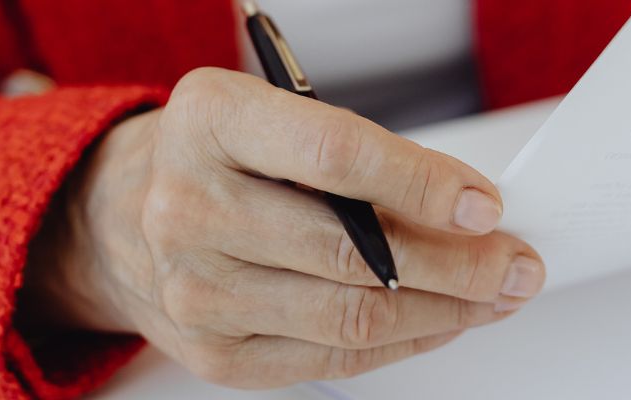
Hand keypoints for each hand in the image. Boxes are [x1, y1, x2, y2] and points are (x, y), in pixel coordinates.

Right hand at [23, 68, 545, 387]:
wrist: (116, 218)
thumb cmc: (215, 158)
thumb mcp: (273, 116)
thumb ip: (359, 157)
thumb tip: (465, 209)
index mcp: (208, 122)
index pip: (332, 158)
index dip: (420, 185)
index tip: (482, 204)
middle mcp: (189, 206)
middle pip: (352, 254)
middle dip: (457, 264)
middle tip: (514, 261)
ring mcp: (195, 290)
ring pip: (351, 318)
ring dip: (445, 311)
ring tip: (494, 294)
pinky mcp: (214, 354)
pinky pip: (332, 360)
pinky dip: (404, 343)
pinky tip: (443, 321)